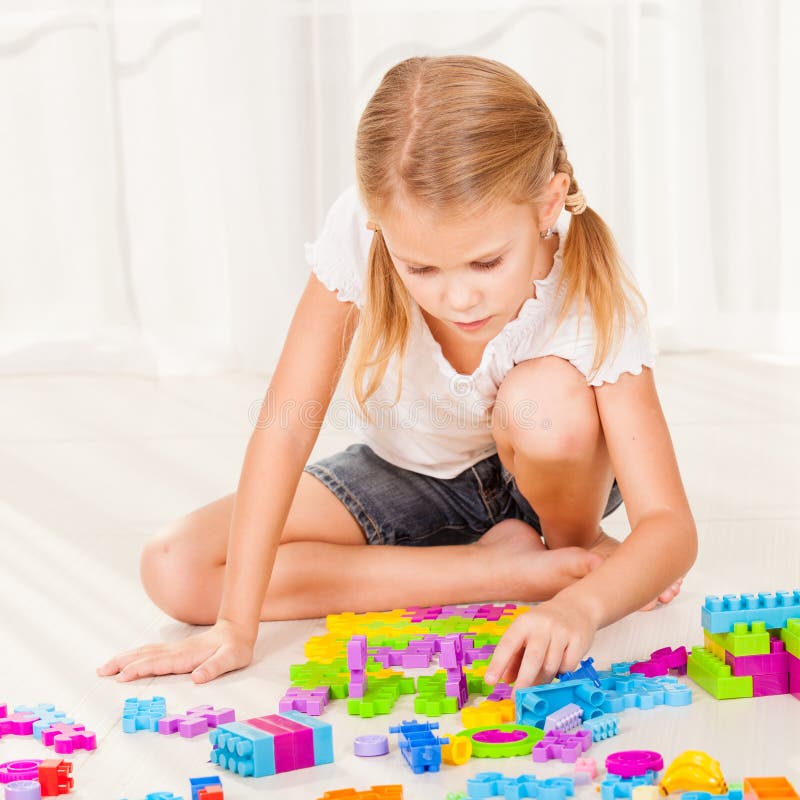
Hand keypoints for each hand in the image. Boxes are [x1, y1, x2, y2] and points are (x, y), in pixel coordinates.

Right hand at [96, 619, 255, 683]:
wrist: (237, 630)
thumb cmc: (235, 648)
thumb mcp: (230, 659)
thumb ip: (214, 668)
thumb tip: (197, 678)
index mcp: (186, 655)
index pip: (158, 663)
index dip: (139, 669)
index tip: (121, 677)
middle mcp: (176, 651)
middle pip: (145, 656)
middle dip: (123, 663)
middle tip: (101, 671)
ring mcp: (175, 648)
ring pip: (145, 652)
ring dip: (125, 658)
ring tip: (106, 666)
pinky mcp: (175, 649)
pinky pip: (150, 651)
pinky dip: (135, 655)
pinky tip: (128, 659)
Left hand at [484, 599, 596, 688]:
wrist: (576, 607)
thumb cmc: (545, 624)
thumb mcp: (526, 633)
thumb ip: (515, 656)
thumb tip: (506, 679)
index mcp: (524, 622)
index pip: (508, 644)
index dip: (498, 664)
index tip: (490, 681)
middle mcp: (542, 625)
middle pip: (532, 659)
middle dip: (523, 682)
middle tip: (516, 698)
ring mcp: (561, 632)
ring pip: (550, 667)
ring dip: (543, 680)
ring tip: (540, 680)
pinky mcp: (578, 640)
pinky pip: (567, 667)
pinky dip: (561, 673)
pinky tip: (559, 664)